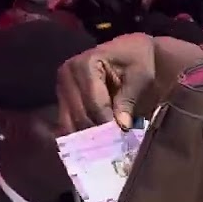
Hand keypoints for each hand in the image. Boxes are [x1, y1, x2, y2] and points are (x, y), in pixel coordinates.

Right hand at [56, 33, 202, 131]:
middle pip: (79, 114)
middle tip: (116, 145)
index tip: (123, 135)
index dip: (108, 122)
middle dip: (98, 132)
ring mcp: (61, 88)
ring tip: (107, 147)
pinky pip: (66, 123)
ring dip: (88, 137)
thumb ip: (129, 99)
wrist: (132, 54)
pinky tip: (96, 144)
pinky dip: (80, 135)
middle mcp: (67, 74)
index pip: (94, 102)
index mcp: (85, 63)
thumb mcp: (141, 76)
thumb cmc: (139, 62)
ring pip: (69, 122)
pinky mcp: (62, 100)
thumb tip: (122, 125)